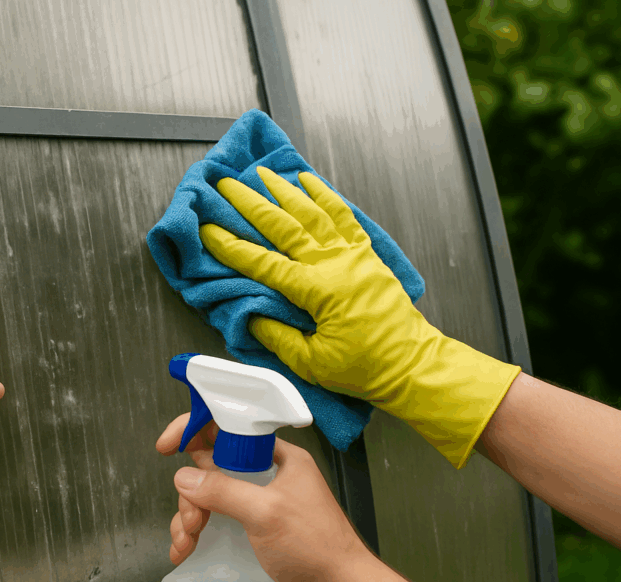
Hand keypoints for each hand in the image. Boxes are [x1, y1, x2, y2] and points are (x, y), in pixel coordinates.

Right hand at [156, 413, 374, 581]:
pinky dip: (196, 535)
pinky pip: (215, 524)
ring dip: (189, 517)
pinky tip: (184, 553)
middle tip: (192, 519)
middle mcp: (269, 478)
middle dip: (192, 492)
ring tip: (187, 542)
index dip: (196, 430)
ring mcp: (259, 507)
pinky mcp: (253, 534)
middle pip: (212, 468)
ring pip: (209, 498)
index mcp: (280, 459)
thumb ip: (223, 490)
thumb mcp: (266, 512)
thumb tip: (184, 477)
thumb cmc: (316, 547)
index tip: (167, 445)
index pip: (231, 429)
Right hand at [200, 167, 519, 467]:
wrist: (412, 364)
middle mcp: (335, 264)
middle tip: (227, 185)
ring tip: (262, 173)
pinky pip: (343, 216)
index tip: (209, 229)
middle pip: (285, 226)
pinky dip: (324, 195)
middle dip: (251, 203)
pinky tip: (308, 181)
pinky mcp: (366, 255)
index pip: (264, 263)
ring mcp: (353, 255)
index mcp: (318, 291)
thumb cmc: (365, 369)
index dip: (232, 246)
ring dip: (285, 190)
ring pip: (312, 212)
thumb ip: (277, 337)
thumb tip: (250, 314)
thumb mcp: (312, 363)